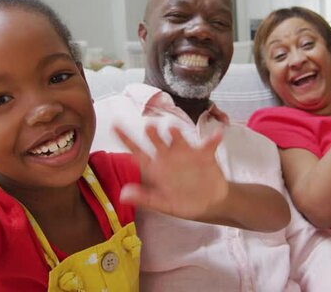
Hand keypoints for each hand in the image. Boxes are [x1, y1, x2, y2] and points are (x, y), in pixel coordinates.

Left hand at [114, 124, 228, 219]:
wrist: (209, 204)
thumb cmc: (184, 203)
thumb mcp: (163, 204)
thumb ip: (144, 198)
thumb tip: (122, 195)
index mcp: (156, 168)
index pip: (138, 153)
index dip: (126, 139)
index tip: (114, 126)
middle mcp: (169, 157)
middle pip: (157, 142)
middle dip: (153, 134)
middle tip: (148, 127)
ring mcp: (187, 154)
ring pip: (179, 140)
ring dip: (175, 134)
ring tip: (172, 130)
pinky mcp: (204, 155)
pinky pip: (208, 145)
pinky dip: (212, 139)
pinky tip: (217, 134)